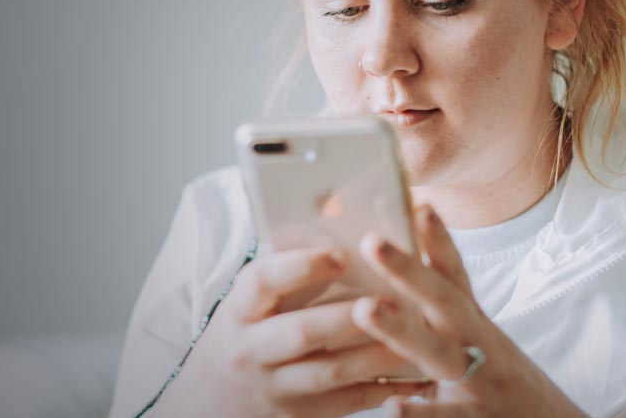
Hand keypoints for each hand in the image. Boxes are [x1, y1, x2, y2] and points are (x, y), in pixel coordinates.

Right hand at [154, 247, 429, 416]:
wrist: (207, 403)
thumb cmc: (239, 339)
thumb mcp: (243, 307)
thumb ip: (282, 278)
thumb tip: (337, 227)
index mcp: (236, 312)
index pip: (261, 281)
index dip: (301, 266)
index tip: (342, 253)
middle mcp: (249, 351)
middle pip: (303, 331)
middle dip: (352, 315)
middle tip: (397, 298)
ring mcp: (273, 388)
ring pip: (331, 371)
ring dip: (378, 352)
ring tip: (418, 333)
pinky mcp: (298, 416)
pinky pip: (347, 404)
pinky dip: (385, 390)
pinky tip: (417, 375)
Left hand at [351, 205, 585, 417]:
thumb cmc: (498, 377)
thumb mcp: (474, 336)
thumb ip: (437, 306)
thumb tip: (391, 268)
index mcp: (472, 320)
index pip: (455, 274)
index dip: (437, 239)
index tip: (419, 202)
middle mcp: (478, 343)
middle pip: (444, 302)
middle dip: (408, 270)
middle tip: (372, 241)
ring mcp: (479, 381)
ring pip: (440, 353)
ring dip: (402, 330)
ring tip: (366, 308)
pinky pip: (445, 416)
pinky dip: (421, 412)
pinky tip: (393, 405)